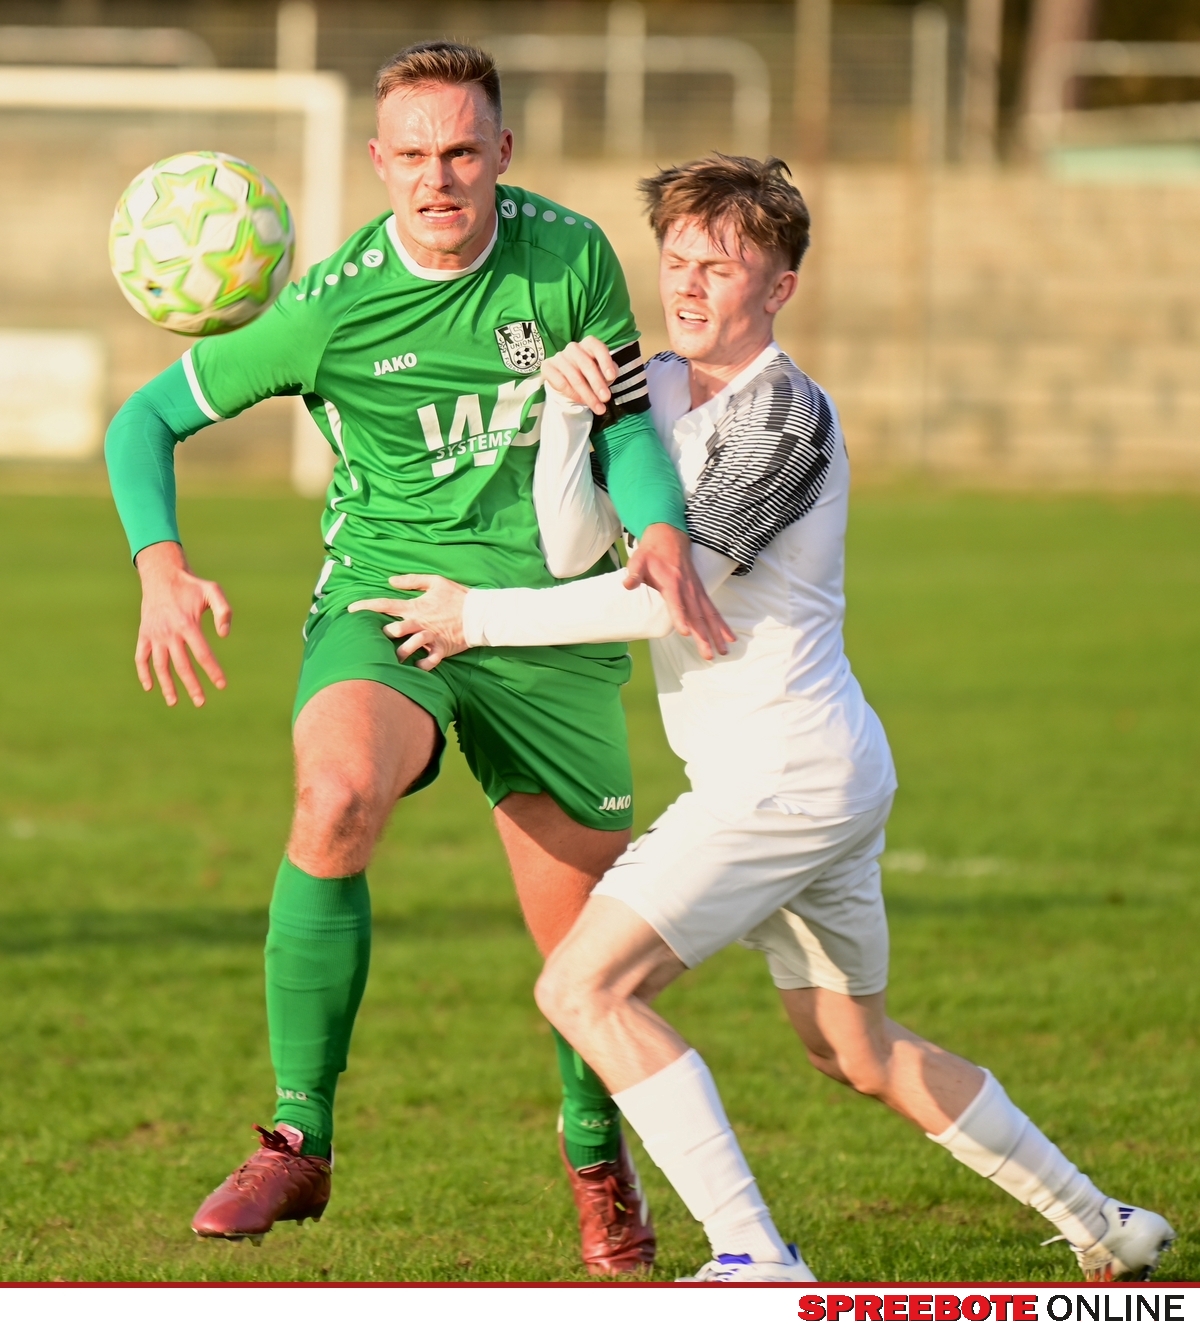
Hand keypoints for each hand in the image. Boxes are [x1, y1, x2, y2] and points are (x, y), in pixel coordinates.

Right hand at [134, 541, 231, 706]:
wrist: (162, 576)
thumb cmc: (191, 586)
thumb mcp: (213, 591)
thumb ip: (224, 611)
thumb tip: (224, 635)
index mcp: (187, 624)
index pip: (202, 654)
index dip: (213, 671)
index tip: (222, 685)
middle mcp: (170, 632)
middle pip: (181, 665)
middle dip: (192, 686)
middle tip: (201, 702)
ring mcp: (155, 635)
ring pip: (160, 665)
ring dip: (166, 685)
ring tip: (174, 702)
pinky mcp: (144, 634)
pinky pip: (141, 657)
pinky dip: (143, 672)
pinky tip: (150, 687)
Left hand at [348, 574, 470, 670]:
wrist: (480, 613)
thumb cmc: (457, 596)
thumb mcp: (436, 581)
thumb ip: (412, 580)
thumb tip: (390, 581)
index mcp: (415, 606)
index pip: (386, 605)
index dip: (366, 606)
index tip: (350, 610)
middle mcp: (420, 623)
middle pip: (393, 630)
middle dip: (382, 636)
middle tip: (375, 641)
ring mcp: (430, 637)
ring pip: (408, 648)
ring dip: (398, 654)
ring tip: (393, 659)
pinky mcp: (441, 649)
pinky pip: (428, 663)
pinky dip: (420, 667)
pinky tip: (416, 668)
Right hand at [542, 336, 618, 413]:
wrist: (568, 380)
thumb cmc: (590, 374)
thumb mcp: (602, 372)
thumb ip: (609, 373)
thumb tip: (610, 377)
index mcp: (589, 344)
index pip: (598, 348)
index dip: (605, 362)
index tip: (611, 377)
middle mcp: (574, 348)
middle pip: (586, 365)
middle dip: (597, 384)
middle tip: (606, 398)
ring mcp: (559, 357)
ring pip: (575, 377)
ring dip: (588, 395)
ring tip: (598, 408)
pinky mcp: (548, 367)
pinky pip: (561, 383)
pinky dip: (573, 394)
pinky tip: (582, 401)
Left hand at [625, 525, 733, 660]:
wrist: (669, 536)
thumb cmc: (652, 552)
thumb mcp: (638, 560)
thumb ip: (634, 573)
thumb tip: (627, 584)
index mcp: (671, 583)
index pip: (676, 603)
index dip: (681, 617)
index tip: (686, 632)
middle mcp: (687, 589)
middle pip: (697, 615)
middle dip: (703, 636)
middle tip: (709, 654)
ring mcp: (697, 591)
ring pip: (709, 615)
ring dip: (717, 634)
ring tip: (724, 651)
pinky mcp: (701, 592)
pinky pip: (713, 610)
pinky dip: (722, 624)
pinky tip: (730, 637)